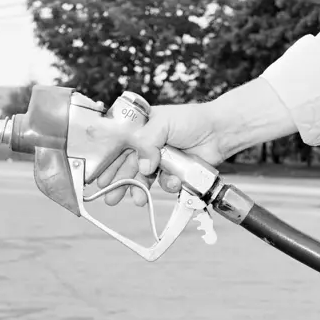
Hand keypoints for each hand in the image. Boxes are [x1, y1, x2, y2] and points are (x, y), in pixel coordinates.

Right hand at [96, 102, 226, 205]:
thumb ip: (147, 143)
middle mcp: (147, 145)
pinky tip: (173, 181)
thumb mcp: (162, 123)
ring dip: (139, 189)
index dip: (108, 162)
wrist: (219, 131)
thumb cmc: (191, 119)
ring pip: (143, 178)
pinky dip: (167, 185)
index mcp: (140, 129)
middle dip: (119, 182)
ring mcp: (160, 160)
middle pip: (127, 166)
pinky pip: (164, 183)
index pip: (118, 146)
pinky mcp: (174, 172)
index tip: (99, 177)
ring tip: (138, 200)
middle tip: (110, 198)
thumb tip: (143, 167)